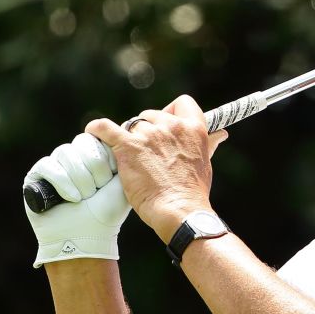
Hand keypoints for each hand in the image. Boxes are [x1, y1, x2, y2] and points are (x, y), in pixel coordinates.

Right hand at [24, 133, 131, 267]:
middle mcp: (73, 157)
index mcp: (93, 156)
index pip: (96, 137)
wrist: (87, 236)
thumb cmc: (107, 212)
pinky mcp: (36, 176)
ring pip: (66, 153)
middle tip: (97, 190)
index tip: (111, 177)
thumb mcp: (122, 181)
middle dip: (94, 169)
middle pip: (81, 142)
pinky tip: (71, 198)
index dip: (104, 157)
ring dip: (80, 178)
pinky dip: (63, 182)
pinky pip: (48, 165)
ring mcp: (54, 165)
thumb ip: (122, 155)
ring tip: (84, 197)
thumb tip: (117, 131)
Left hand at [86, 95, 227, 242]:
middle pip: (151, 115)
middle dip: (147, 129)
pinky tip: (93, 133)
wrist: (179, 210)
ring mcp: (148, 134)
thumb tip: (221, 134)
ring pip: (131, 126)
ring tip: (128, 158)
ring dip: (128, 138)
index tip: (166, 124)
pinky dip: (97, 129)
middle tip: (145, 152)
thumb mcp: (205, 163)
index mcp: (193, 128)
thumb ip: (208, 144)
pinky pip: (104, 128)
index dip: (172, 112)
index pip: (182, 103)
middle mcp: (171, 125)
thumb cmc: (193, 191)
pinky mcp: (127, 145)